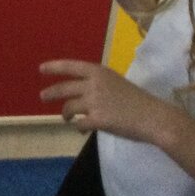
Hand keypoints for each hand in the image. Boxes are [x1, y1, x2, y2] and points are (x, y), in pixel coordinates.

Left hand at [38, 59, 166, 141]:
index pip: (71, 66)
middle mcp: (93, 84)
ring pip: (69, 107)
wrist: (153, 117)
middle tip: (43, 96)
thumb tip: (84, 93)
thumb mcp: (116, 83)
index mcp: (99, 72)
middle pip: (64, 88)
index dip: (54, 67)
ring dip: (65, 114)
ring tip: (66, 117)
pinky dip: (79, 127)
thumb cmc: (139, 100)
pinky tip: (81, 129)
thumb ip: (99, 84)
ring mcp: (94, 102)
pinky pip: (80, 124)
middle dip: (51, 93)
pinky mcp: (97, 119)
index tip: (41, 69)